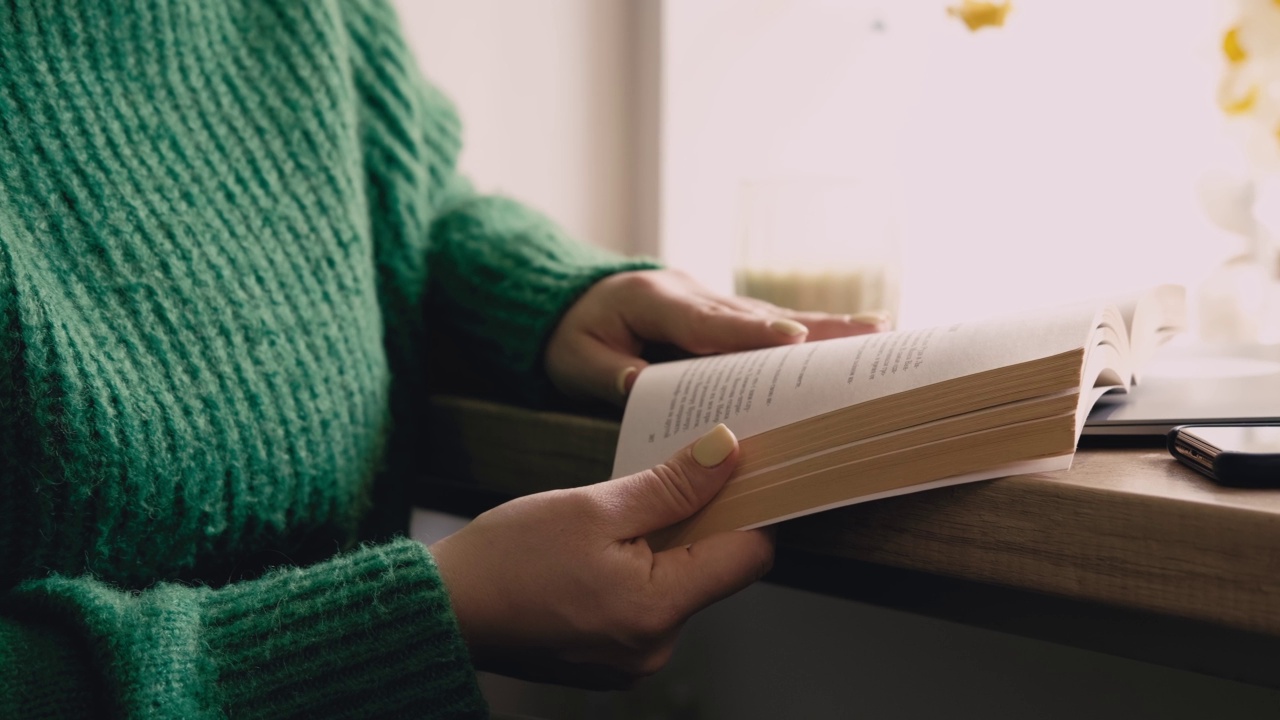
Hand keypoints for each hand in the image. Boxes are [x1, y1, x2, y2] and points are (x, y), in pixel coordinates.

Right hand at [429, 424, 771, 687]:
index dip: (750, 505)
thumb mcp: (593, 505)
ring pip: (681, 585)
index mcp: (657, 610)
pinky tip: (601, 551)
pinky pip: (650, 605)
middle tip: (662, 481)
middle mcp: (655, 647)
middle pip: (716, 571)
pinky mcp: (614, 659)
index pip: (749, 555)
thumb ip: (670, 484)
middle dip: (698, 522)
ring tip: (615, 520)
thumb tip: (727, 453)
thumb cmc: (507, 559)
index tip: (737, 469)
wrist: (445, 610)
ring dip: (664, 546)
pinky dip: (640, 571)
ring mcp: (634, 660)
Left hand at [545, 269, 889, 403]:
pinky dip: (812, 335)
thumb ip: (610, 374)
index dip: (751, 332)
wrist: (573, 301)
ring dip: (826, 329)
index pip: (707, 321)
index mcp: (654, 302)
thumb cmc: (575, 333)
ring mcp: (715, 304)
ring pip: (774, 318)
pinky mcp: (727, 319)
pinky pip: (771, 328)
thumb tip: (641, 387)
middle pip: (758, 317)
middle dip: (812, 328)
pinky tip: (856, 339)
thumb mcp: (577, 358)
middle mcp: (694, 296)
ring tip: (881, 334)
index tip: (794, 339)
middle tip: (866, 336)